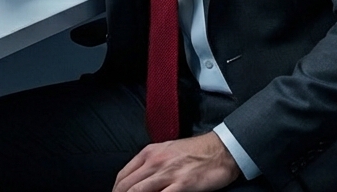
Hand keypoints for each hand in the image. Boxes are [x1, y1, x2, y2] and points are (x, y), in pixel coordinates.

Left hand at [112, 132, 240, 191]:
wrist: (220, 150)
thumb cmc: (195, 152)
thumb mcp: (167, 152)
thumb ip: (151, 165)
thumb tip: (137, 182)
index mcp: (149, 152)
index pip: (122, 176)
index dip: (116, 191)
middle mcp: (155, 161)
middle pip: (127, 187)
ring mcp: (168, 173)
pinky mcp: (182, 184)